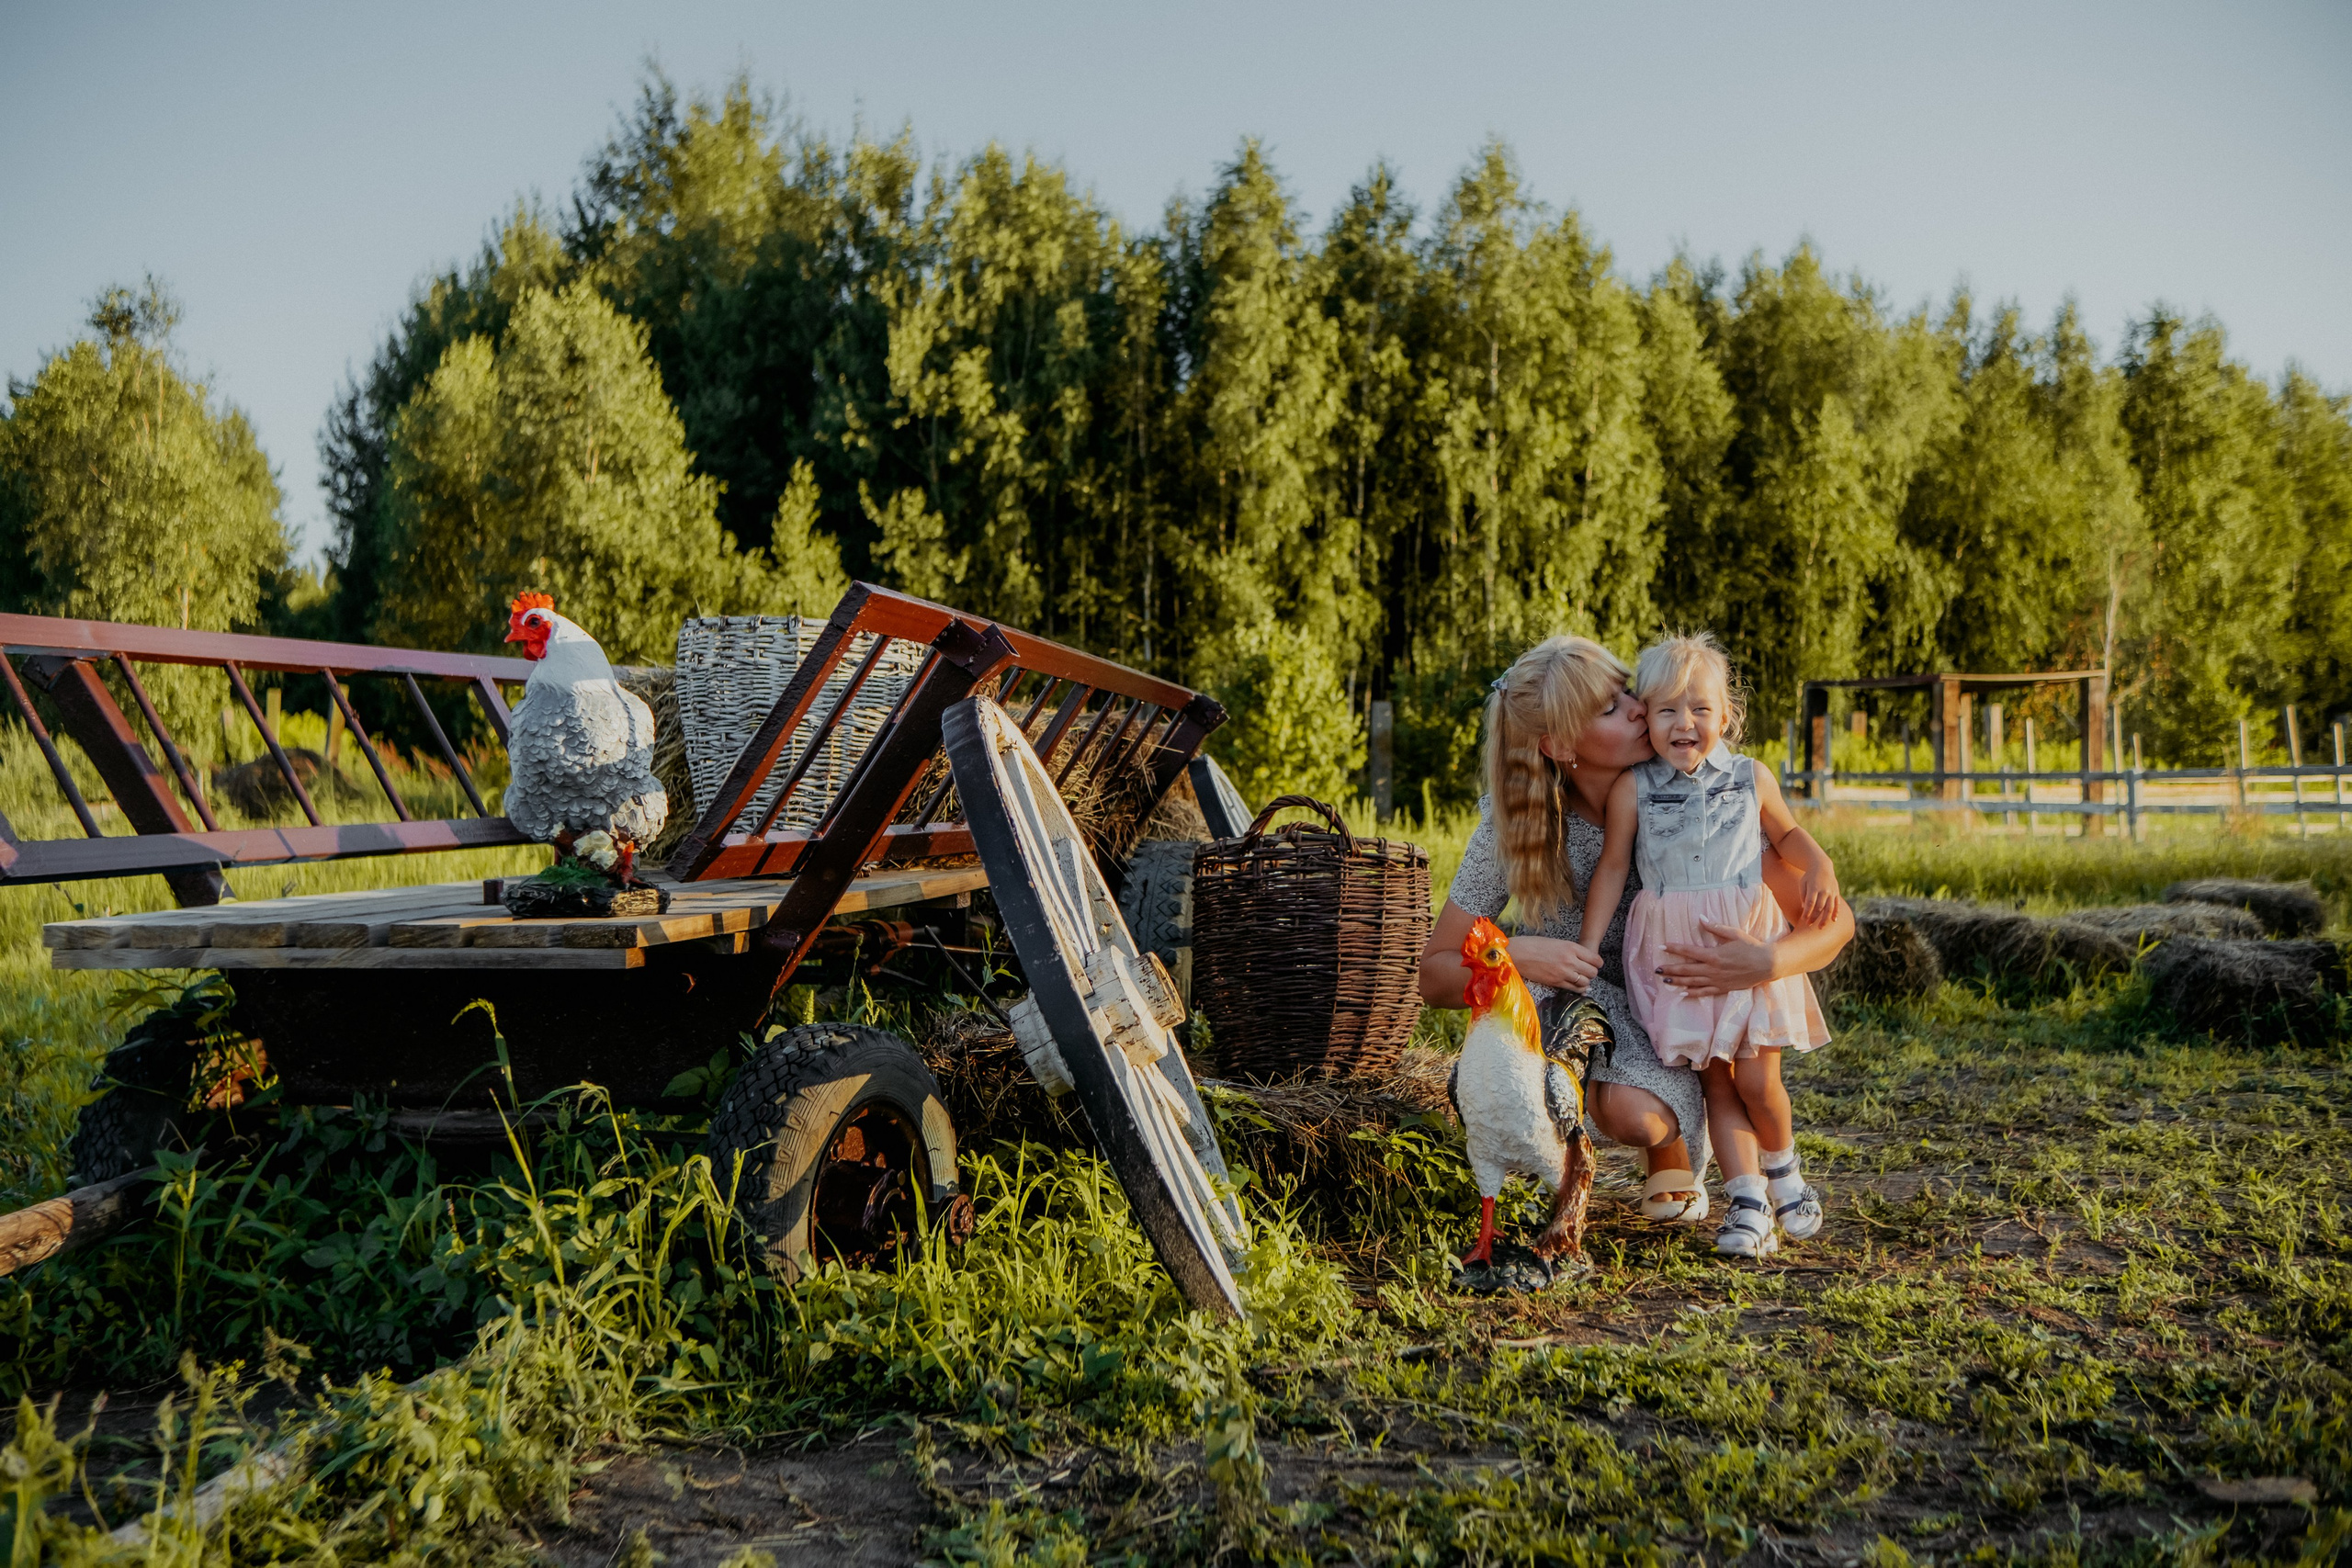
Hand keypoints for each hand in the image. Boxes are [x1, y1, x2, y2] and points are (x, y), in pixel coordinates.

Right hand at [1509, 935, 1602, 992]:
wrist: (1517, 954)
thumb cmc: (1533, 945)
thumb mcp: (1556, 942)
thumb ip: (1570, 950)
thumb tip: (1581, 959)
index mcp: (1571, 947)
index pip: (1595, 959)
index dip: (1597, 963)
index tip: (1594, 963)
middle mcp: (1570, 960)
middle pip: (1593, 972)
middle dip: (1591, 972)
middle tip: (1586, 971)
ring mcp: (1563, 973)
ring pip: (1585, 982)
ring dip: (1584, 981)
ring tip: (1579, 978)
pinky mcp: (1555, 982)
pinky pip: (1574, 989)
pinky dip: (1578, 989)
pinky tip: (1576, 986)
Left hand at [1656, 921, 1778, 997]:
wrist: (1767, 964)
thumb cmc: (1751, 947)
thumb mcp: (1734, 933)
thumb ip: (1715, 927)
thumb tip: (1701, 918)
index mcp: (1713, 954)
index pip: (1688, 951)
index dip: (1674, 949)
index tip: (1662, 947)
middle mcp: (1712, 969)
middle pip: (1686, 970)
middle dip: (1670, 969)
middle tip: (1656, 970)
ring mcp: (1717, 980)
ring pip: (1692, 982)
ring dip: (1677, 982)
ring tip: (1665, 981)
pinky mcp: (1723, 988)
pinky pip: (1704, 992)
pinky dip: (1692, 993)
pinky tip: (1682, 993)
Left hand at [1801, 863, 1840, 926]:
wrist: (1822, 866)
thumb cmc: (1809, 876)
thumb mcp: (1802, 883)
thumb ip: (1803, 895)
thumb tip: (1804, 908)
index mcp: (1814, 888)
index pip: (1810, 903)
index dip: (1807, 912)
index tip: (1803, 919)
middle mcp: (1824, 891)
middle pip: (1820, 907)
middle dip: (1814, 917)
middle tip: (1808, 925)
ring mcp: (1831, 892)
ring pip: (1829, 908)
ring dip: (1825, 919)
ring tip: (1821, 927)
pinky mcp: (1836, 893)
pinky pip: (1837, 905)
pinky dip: (1836, 913)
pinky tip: (1833, 921)